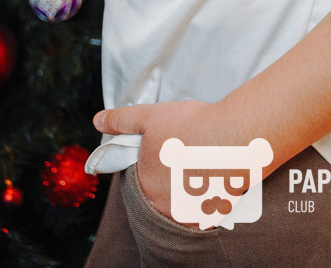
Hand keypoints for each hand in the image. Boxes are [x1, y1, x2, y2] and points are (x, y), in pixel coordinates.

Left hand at [93, 98, 221, 223]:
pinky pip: (207, 206)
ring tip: (201, 159)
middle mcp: (166, 208)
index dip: (153, 158)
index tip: (168, 146)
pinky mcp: (215, 213)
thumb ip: (121, 121)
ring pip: (185, 199)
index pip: (142, 177)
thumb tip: (97, 120)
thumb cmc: (190, 127)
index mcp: (145, 188)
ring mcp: (192, 213)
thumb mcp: (149, 117)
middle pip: (163, 190)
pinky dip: (209, 193)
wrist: (233, 136)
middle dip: (171, 173)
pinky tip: (215, 172)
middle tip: (185, 150)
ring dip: (190, 185)